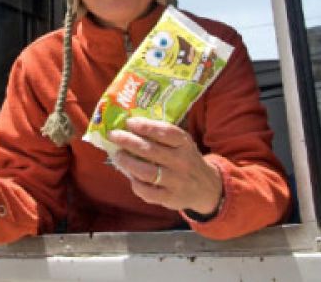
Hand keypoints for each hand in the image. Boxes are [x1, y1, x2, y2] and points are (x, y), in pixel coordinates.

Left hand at [107, 117, 222, 215]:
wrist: (206, 187)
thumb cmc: (185, 158)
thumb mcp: (181, 142)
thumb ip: (161, 134)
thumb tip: (129, 125)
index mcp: (184, 143)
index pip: (165, 132)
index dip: (146, 126)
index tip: (129, 122)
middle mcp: (181, 161)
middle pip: (151, 150)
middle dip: (128, 141)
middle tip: (113, 135)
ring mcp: (176, 181)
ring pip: (146, 172)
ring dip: (127, 162)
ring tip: (117, 155)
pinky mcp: (170, 198)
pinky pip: (148, 192)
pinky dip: (135, 183)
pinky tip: (129, 175)